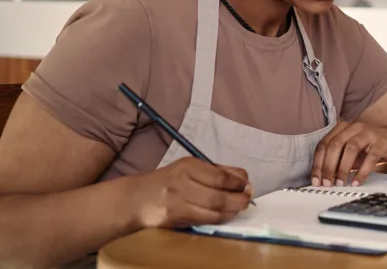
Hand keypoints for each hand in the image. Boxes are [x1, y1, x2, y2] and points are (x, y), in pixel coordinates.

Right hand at [132, 158, 251, 228]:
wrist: (138, 199)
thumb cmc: (169, 180)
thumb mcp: (190, 167)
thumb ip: (216, 170)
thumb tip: (242, 177)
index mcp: (188, 167)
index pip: (220, 176)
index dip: (238, 182)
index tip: (246, 184)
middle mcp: (182, 184)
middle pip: (218, 196)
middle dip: (239, 199)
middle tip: (247, 198)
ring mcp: (179, 204)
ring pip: (213, 211)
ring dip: (232, 210)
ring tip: (240, 206)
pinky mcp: (177, 219)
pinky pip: (205, 220)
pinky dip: (221, 218)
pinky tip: (227, 214)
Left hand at [311, 122, 386, 186]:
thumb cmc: (368, 146)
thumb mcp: (350, 151)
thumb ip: (338, 160)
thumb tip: (323, 179)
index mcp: (342, 128)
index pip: (324, 145)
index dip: (318, 164)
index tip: (315, 180)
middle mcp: (354, 128)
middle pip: (335, 145)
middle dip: (328, 167)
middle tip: (326, 184)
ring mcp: (368, 133)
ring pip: (351, 148)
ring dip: (343, 168)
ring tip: (340, 183)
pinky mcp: (381, 142)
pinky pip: (370, 157)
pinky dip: (362, 171)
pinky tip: (357, 181)